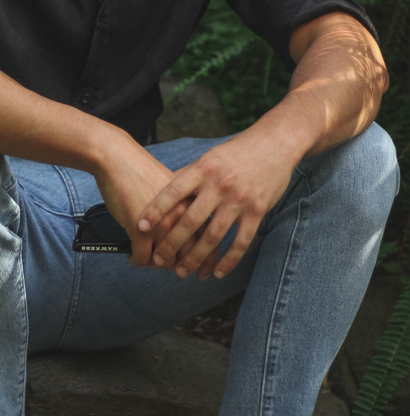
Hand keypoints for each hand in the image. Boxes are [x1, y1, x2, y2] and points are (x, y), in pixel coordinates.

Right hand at [91, 132, 196, 269]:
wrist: (118, 158)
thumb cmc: (142, 171)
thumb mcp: (172, 189)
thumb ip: (182, 209)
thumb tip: (184, 235)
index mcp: (193, 204)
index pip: (209, 239)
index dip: (207, 260)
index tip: (204, 272)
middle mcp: (182, 216)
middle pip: (189, 256)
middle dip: (182, 268)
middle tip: (176, 273)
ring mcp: (162, 225)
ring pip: (164, 261)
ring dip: (155, 264)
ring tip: (149, 259)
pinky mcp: (141, 231)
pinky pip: (142, 258)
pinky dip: (136, 261)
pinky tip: (132, 256)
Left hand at [137, 125, 297, 279]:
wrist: (276, 142)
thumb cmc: (237, 150)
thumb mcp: (209, 156)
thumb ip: (190, 175)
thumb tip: (164, 192)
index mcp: (204, 168)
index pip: (174, 191)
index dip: (155, 209)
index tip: (140, 226)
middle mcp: (219, 185)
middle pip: (191, 220)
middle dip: (171, 243)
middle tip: (158, 260)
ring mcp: (239, 200)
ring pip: (213, 236)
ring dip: (196, 258)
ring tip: (182, 272)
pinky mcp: (257, 211)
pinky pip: (241, 242)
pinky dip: (229, 260)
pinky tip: (217, 273)